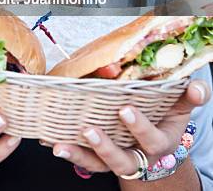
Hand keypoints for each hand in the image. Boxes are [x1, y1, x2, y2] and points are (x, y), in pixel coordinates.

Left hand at [43, 80, 210, 176]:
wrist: (159, 145)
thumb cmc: (166, 117)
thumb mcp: (180, 107)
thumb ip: (190, 95)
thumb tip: (197, 86)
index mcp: (159, 142)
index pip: (151, 139)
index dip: (139, 126)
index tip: (125, 109)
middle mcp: (138, 157)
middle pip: (123, 158)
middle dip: (106, 145)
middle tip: (90, 129)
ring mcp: (118, 161)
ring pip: (100, 165)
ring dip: (80, 155)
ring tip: (61, 145)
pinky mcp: (102, 161)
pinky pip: (85, 162)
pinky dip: (70, 153)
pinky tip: (53, 143)